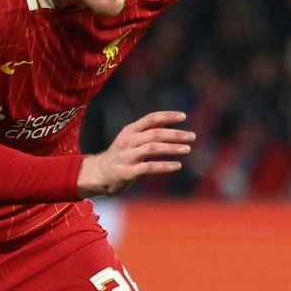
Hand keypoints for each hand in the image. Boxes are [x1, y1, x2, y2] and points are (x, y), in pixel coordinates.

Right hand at [78, 111, 193, 195]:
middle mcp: (128, 141)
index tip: (184, 116)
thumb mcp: (131, 139)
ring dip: (172, 148)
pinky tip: (178, 165)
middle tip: (192, 136)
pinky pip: (149, 167)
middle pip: (155, 133)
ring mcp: (127, 156)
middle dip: (175, 134)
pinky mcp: (127, 172)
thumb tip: (171, 124)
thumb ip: (148, 132)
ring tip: (187, 149)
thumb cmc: (121, 155)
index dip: (168, 116)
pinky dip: (165, 166)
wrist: (98, 174)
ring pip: (153, 148)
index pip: (151, 119)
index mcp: (130, 131)